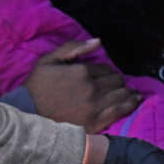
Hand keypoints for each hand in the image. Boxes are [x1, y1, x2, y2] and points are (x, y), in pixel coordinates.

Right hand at [24, 40, 140, 132]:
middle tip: (117, 86)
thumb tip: (98, 41)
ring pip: (122, 94)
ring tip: (132, 93)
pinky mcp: (96, 122)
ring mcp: (95, 106)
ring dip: (128, 92)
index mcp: (81, 71)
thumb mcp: (48, 61)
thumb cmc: (36, 87)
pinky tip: (136, 101)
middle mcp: (91, 88)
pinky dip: (131, 104)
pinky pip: (120, 111)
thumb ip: (73, 48)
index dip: (108, 73)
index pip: (106, 69)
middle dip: (118, 82)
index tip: (105, 77)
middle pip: (117, 81)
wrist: (28, 116)